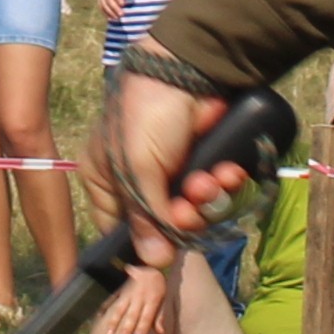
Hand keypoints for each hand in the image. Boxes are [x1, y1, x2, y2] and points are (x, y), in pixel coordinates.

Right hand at [90, 74, 240, 269]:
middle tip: (192, 205)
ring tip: (211, 180)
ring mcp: (170, 174)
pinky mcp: (200, 165)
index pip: (117, 229)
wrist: (190, 70)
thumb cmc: (148, 114)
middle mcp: (135, 181)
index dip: (142, 243)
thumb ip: (146, 216)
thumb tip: (154, 264)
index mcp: (105, 179)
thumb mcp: (138, 167)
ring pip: (192, 212)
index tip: (164, 250)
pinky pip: (214, 193)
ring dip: (206, 202)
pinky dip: (223, 185)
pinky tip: (228, 172)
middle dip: (182, 217)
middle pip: (160, 226)